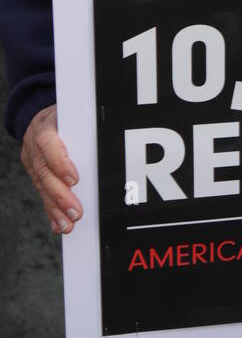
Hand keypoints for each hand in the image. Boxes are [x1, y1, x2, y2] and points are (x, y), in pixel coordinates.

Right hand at [21, 105, 81, 235]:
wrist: (44, 116)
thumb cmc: (68, 115)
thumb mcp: (76, 113)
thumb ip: (88, 128)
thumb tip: (113, 142)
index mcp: (46, 124)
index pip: (48, 143)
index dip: (59, 162)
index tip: (74, 179)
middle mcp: (34, 142)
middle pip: (44, 171)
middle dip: (60, 195)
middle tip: (75, 212)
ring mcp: (32, 158)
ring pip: (42, 185)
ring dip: (55, 208)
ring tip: (68, 224)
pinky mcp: (34, 172)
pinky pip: (41, 192)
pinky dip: (50, 210)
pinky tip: (58, 224)